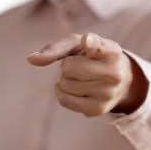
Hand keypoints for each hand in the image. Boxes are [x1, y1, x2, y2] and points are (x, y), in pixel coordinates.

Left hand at [26, 33, 147, 116]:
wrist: (119, 81)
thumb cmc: (92, 57)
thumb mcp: (78, 45)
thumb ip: (56, 48)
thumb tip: (31, 59)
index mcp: (113, 51)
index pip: (99, 46)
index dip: (91, 43)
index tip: (87, 40)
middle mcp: (115, 73)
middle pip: (69, 67)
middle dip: (67, 65)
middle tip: (80, 66)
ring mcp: (108, 93)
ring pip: (65, 84)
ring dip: (65, 80)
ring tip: (80, 77)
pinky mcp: (99, 109)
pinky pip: (65, 100)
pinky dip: (61, 93)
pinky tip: (72, 88)